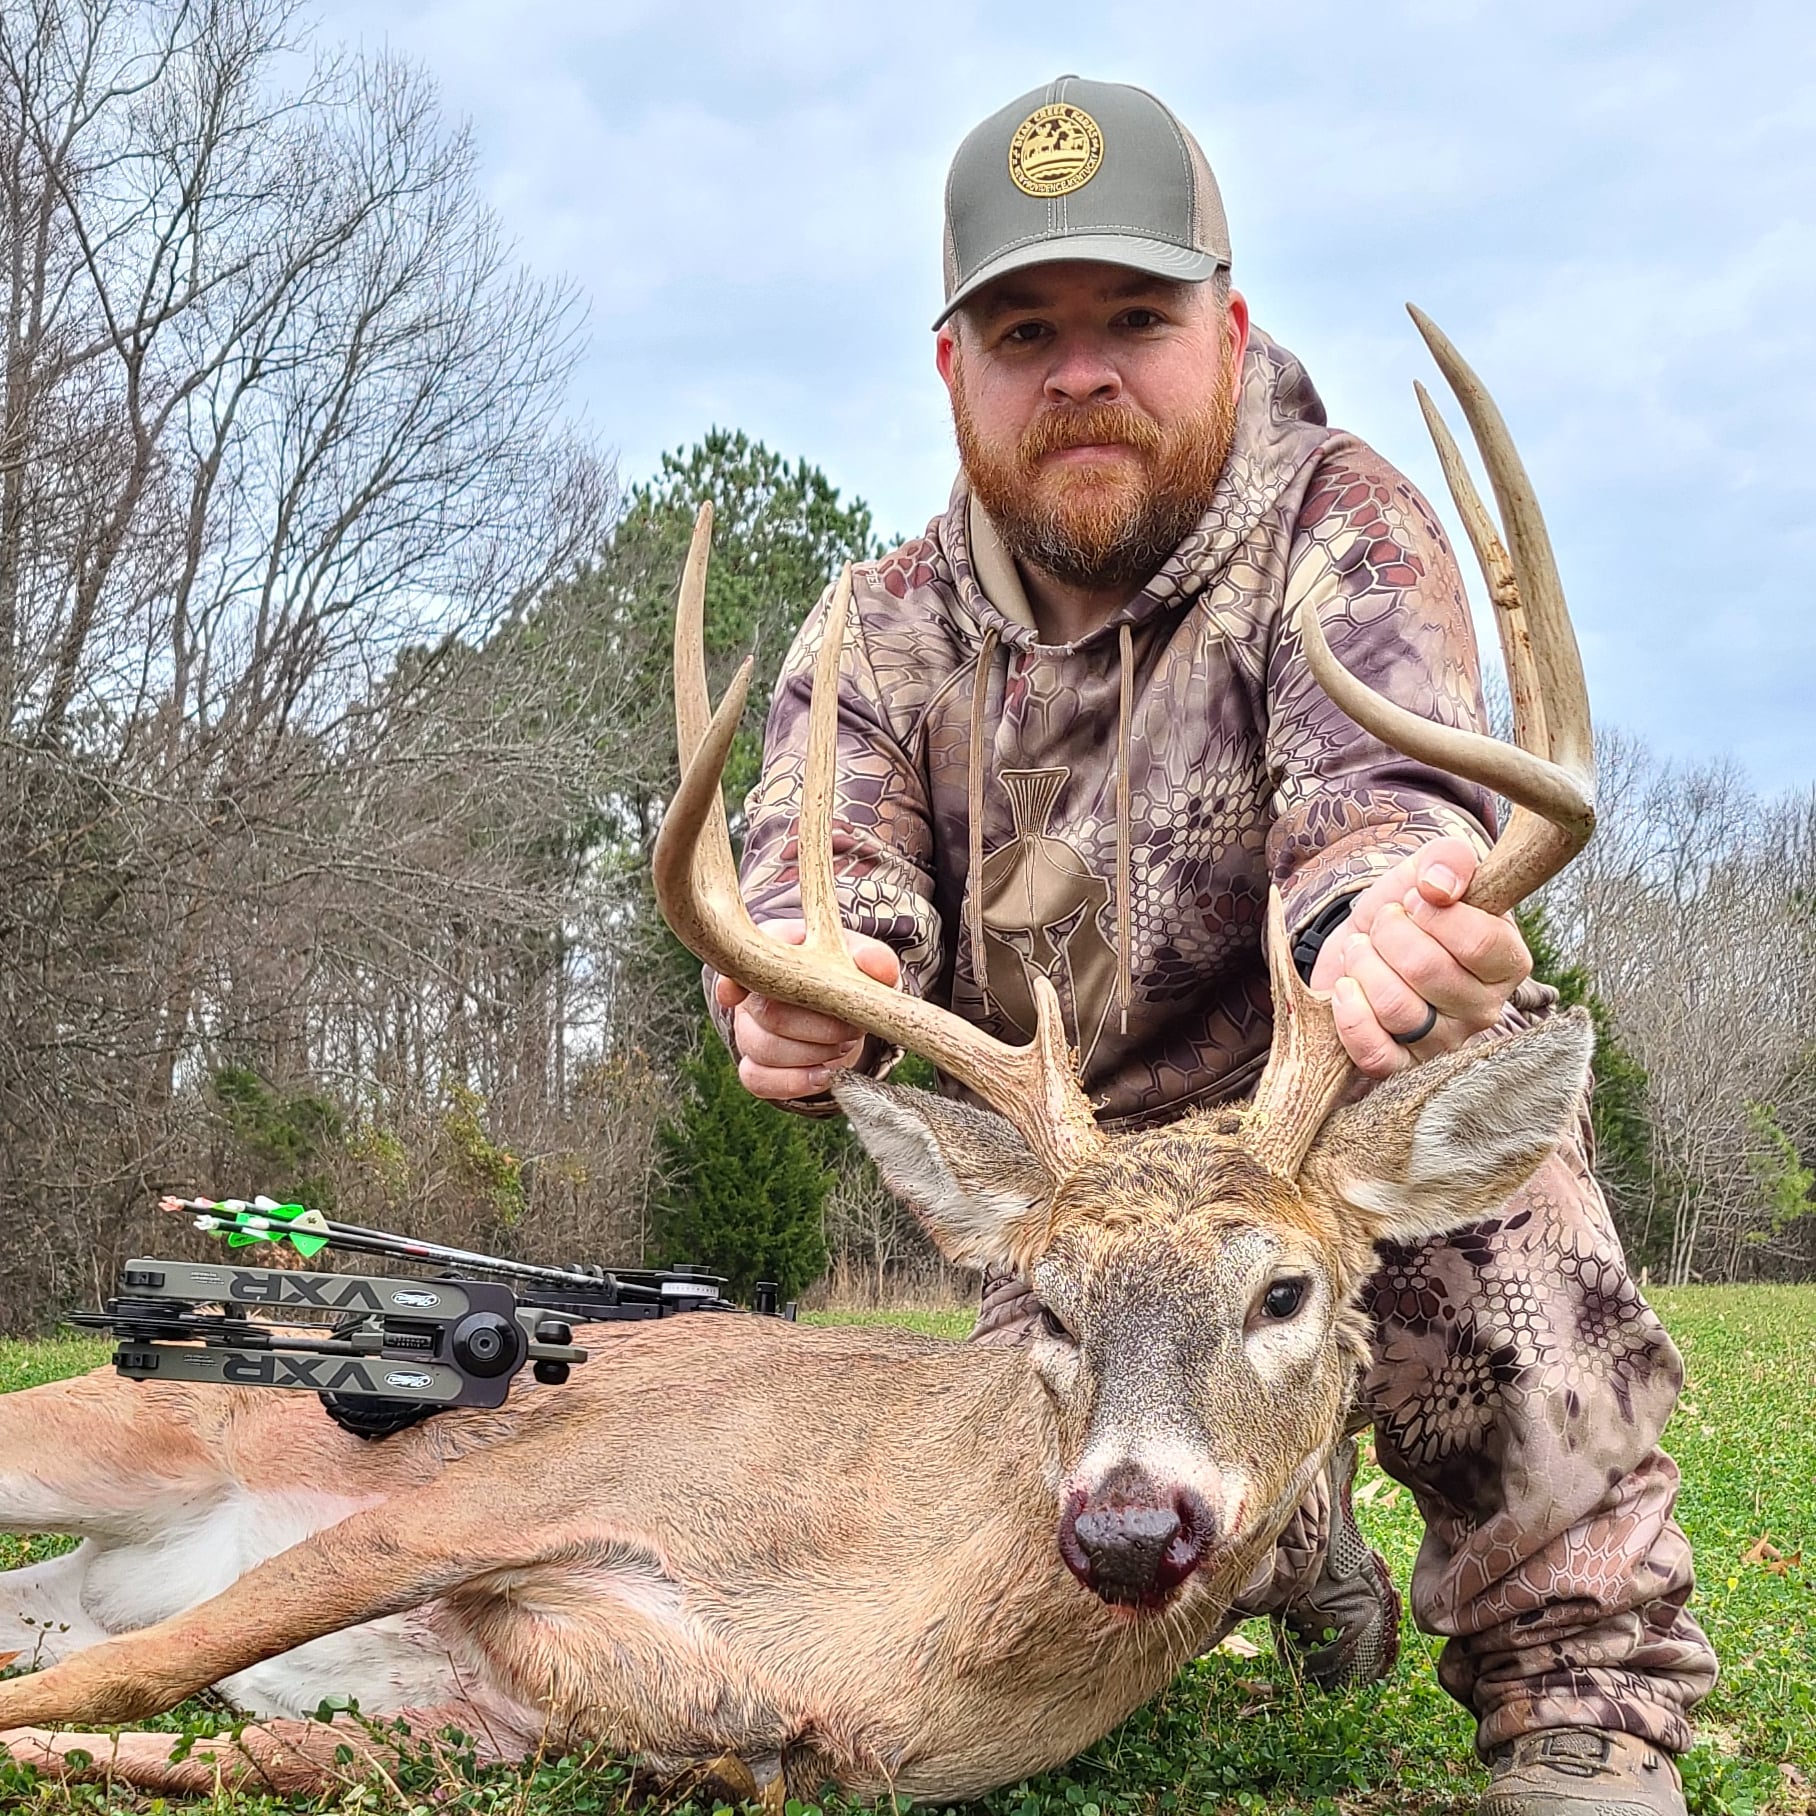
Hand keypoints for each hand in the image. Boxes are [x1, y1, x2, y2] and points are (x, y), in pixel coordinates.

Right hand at [713, 919, 900, 1099]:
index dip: (734, 981)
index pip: (744, 963)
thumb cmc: (847, 974)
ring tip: (843, 1045)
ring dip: (813, 1053)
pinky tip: (824, 1074)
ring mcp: (748, 1028)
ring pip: (762, 1048)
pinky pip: (757, 1079)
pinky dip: (794, 1082)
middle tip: (852, 1028)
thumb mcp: (863, 961)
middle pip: (768, 1013)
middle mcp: (751, 989)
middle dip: (820, 1028)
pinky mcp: (754, 1064)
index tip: (735, 995)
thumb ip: (874, 959)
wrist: (840, 1009)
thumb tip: (877, 966)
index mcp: (773, 950)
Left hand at [1308, 837, 1530, 1077]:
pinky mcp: (1401, 1067)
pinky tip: (1346, 987)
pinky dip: (1350, 1014)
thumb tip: (1437, 885)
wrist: (1366, 939)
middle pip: (1429, 971)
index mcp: (1507, 961)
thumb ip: (1448, 859)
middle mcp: (1484, 1009)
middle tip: (1381, 923)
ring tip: (1362, 950)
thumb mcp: (1429, 870)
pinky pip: (1376, 1055)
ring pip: (1397, 1008)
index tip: (1414, 899)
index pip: (1480, 943)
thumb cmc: (1407, 909)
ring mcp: (1444, 1043)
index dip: (1433, 914)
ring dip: (1363, 965)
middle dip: (1388, 933)